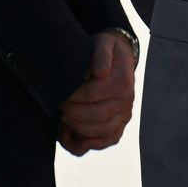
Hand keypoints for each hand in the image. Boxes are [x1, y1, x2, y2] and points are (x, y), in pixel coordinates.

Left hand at [58, 31, 135, 156]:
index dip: (73, 96)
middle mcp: (127, 100)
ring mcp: (125, 114)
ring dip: (79, 128)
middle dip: (73, 113)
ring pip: (103, 132)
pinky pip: (108, 141)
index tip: (60, 92)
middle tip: (60, 105)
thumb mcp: (103, 43)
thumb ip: (101, 55)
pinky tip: (73, 134)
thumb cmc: (106, 51)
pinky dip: (89, 142)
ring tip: (64, 118)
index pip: (93, 95)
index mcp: (122, 81)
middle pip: (98, 116)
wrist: (119, 58)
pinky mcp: (121, 125)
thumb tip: (100, 72)